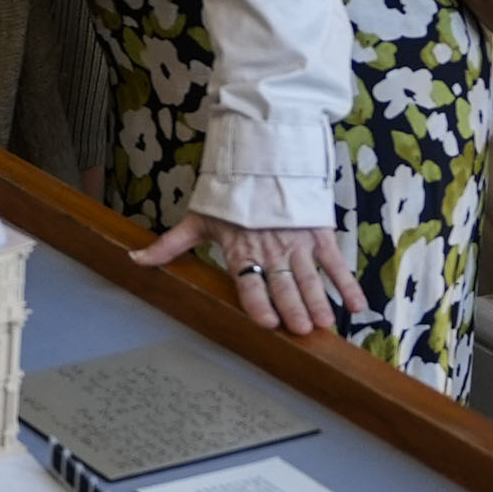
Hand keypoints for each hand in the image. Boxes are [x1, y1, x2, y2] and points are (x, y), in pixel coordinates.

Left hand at [132, 214, 362, 340]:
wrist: (261, 159)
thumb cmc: (227, 196)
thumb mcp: (196, 220)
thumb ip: (170, 245)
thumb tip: (134, 260)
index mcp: (240, 250)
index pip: (249, 282)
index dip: (258, 302)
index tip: (267, 323)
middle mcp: (270, 250)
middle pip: (284, 284)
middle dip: (294, 308)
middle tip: (303, 331)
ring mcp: (297, 242)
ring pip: (310, 277)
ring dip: (320, 301)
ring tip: (325, 324)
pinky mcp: (318, 234)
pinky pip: (335, 263)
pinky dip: (347, 284)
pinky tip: (357, 308)